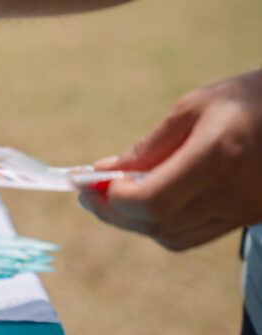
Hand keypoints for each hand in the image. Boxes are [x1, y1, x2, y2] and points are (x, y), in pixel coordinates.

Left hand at [79, 69, 261, 250]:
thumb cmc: (249, 97)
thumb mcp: (193, 107)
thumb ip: (147, 147)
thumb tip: (102, 172)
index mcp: (220, 155)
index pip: (152, 202)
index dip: (115, 201)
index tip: (92, 186)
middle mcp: (236, 192)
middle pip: (158, 224)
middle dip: (115, 214)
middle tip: (89, 195)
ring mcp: (247, 211)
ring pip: (173, 237)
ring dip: (136, 223)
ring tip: (113, 198)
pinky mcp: (252, 218)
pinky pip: (195, 235)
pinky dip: (163, 225)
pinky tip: (148, 203)